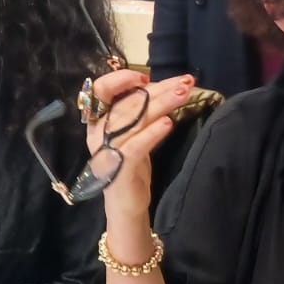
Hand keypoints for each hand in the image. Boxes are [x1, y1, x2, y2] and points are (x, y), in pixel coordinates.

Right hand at [86, 70, 195, 218]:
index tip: (145, 78)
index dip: (121, 79)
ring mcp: (107, 151)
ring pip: (134, 121)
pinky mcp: (119, 169)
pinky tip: (168, 123)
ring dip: (161, 104)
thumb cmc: (131, 165)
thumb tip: (164, 86)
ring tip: (184, 95)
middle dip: (159, 90)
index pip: (101, 90)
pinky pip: (135, 146)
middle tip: (185, 83)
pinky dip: (152, 133)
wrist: (126, 206)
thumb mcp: (133, 134)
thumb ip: (139, 111)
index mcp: (98, 121)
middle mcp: (98, 133)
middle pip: (127, 103)